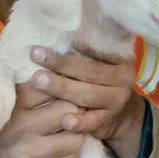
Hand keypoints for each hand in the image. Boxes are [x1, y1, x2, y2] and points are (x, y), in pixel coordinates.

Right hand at [0, 36, 85, 157]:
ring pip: (74, 136)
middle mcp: (22, 130)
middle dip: (74, 105)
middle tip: (73, 103)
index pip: (50, 84)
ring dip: (75, 131)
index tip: (62, 83)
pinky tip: (60, 147)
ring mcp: (30, 155)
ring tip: (69, 126)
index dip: (60, 81)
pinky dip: (69, 153)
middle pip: (69, 109)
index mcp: (10, 105)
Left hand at [29, 42, 146, 157]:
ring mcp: (115, 102)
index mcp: (121, 61)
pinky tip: (65, 121)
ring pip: (88, 95)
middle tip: (36, 55)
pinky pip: (92, 122)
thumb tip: (58, 35)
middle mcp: (122, 80)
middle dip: (61, 63)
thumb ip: (90, 52)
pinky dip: (79, 122)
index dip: (82, 45)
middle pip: (90, 72)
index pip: (102, 50)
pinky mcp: (106, 122)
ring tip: (38, 81)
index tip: (58, 39)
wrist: (123, 116)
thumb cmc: (105, 82)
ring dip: (62, 88)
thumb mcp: (105, 64)